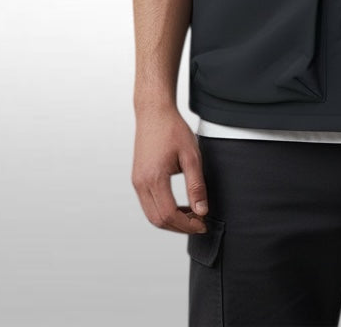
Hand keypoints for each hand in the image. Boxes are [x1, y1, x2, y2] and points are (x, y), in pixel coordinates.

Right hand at [131, 105, 209, 233]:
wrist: (154, 113)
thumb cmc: (173, 130)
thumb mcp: (191, 156)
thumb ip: (196, 185)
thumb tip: (202, 210)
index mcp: (154, 178)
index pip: (169, 215)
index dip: (187, 224)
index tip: (203, 224)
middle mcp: (141, 184)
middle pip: (157, 220)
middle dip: (179, 227)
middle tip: (199, 223)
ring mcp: (137, 182)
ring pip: (151, 215)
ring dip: (171, 220)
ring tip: (192, 215)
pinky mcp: (137, 179)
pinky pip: (148, 204)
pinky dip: (163, 211)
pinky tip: (180, 206)